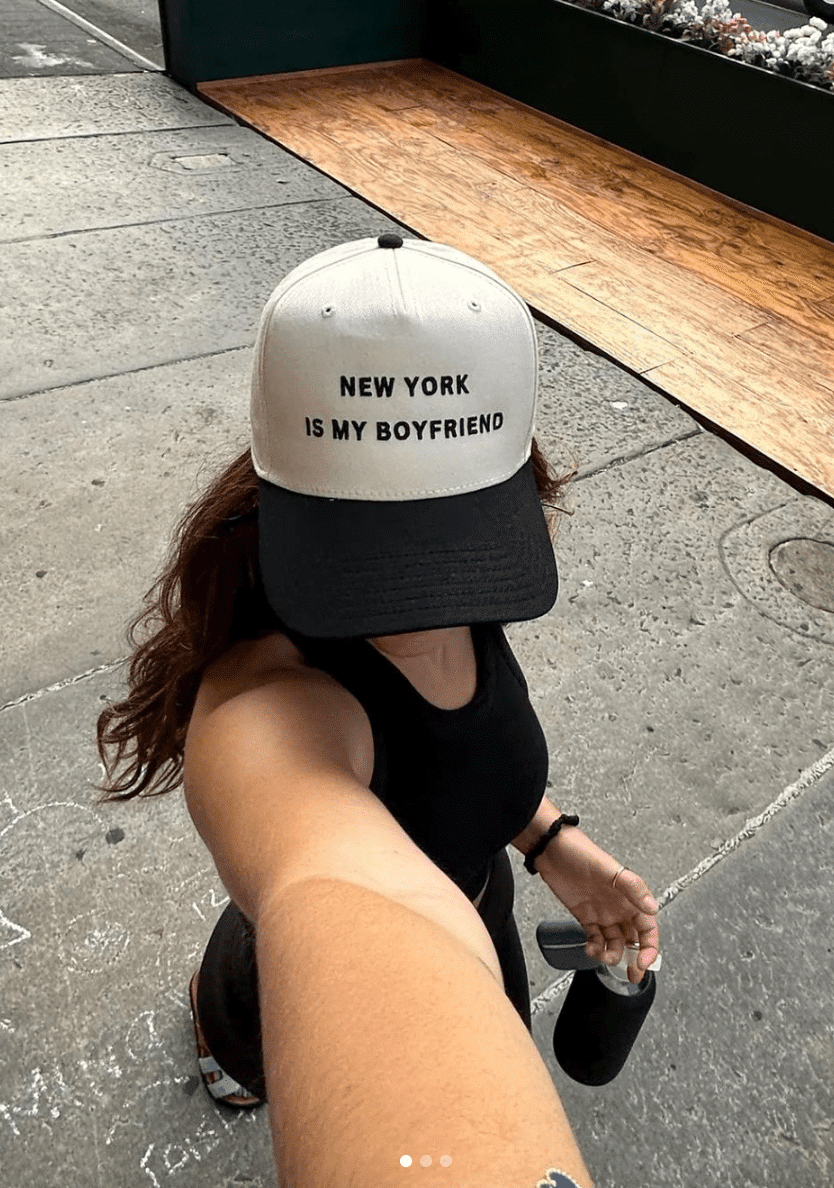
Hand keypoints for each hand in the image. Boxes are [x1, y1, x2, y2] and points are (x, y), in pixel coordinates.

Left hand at [535, 827, 659, 984]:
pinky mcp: (586, 917)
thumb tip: (652, 907)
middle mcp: (619, 907)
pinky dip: (595, 949)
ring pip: (615, 943)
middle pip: (634, 940)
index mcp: (630, 897)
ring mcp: (603, 913)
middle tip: (632, 975)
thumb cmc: (581, 852)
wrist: (551, 851)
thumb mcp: (609, 868)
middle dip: (635, 959)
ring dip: (612, 955)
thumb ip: (632, 888)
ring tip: (603, 956)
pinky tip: (590, 949)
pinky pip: (596, 939)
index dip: (650, 947)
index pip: (648, 928)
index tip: (644, 961)